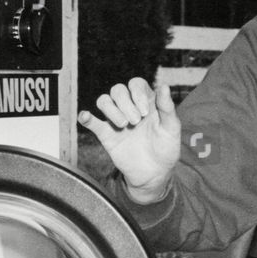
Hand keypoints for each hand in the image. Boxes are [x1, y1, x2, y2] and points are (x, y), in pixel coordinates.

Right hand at [78, 78, 180, 202]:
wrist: (154, 173)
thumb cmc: (166, 148)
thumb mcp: (171, 128)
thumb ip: (167, 107)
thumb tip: (163, 85)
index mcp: (146, 102)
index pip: (136, 84)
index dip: (138, 93)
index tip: (145, 112)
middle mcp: (129, 107)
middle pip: (118, 90)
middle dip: (126, 103)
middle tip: (136, 122)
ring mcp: (116, 120)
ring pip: (104, 101)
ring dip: (111, 109)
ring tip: (123, 125)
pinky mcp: (106, 135)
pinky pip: (92, 122)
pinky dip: (86, 117)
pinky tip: (85, 116)